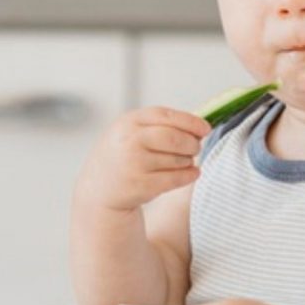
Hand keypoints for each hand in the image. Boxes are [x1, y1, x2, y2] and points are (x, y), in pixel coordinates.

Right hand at [74, 106, 210, 211]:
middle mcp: (129, 141)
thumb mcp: (131, 132)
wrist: (99, 188)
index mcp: (128, 122)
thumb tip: (199, 127)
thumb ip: (159, 125)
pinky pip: (176, 178)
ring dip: (188, 160)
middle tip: (195, 147)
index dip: (190, 121)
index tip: (205, 128)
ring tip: (184, 161)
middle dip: (192, 143)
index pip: (165, 115)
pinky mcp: (141, 186)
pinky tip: (191, 173)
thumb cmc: (123, 155)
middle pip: (174, 138)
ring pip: (178, 159)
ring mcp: (134, 164)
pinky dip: (189, 175)